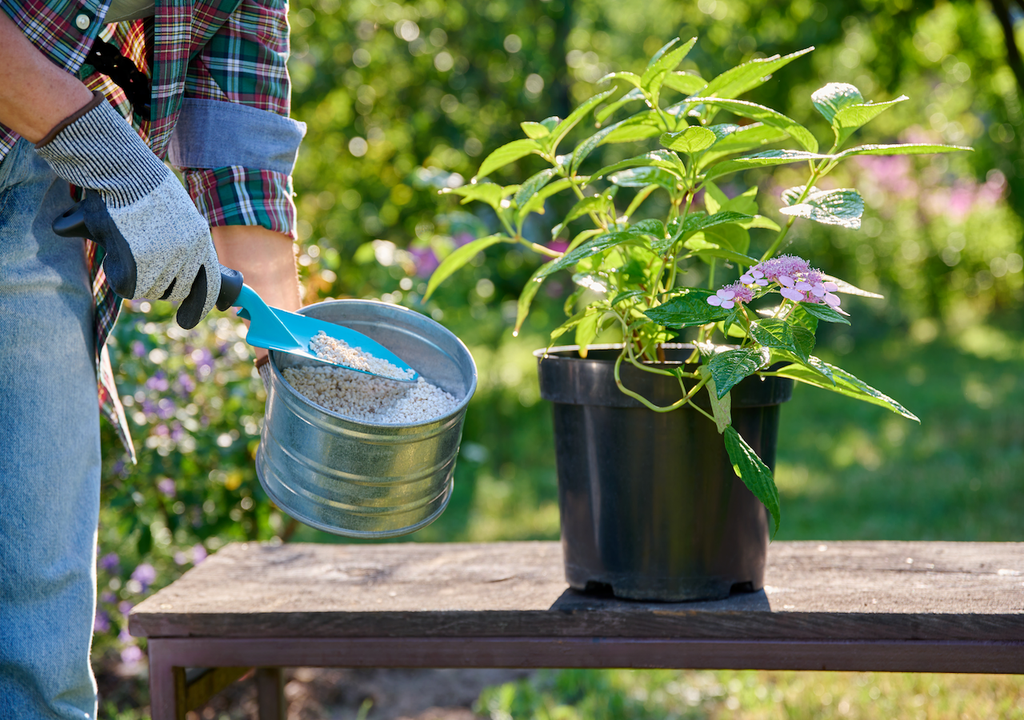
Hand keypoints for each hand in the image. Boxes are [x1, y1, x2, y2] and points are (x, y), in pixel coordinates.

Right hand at [35, 92, 219, 328]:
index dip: (200, 305)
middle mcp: (189, 255)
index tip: (188, 321)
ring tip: (129, 249)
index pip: (210, 285)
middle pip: (175, 291)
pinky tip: (115, 254)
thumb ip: (180, 241)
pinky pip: (128, 288)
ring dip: (138, 278)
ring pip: (151, 291)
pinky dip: (118, 275)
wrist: (123, 172)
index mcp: (201, 242)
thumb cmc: (144, 186)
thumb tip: (183, 269)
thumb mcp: (176, 212)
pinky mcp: (139, 267)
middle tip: (146, 266)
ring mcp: (165, 262)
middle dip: (160, 285)